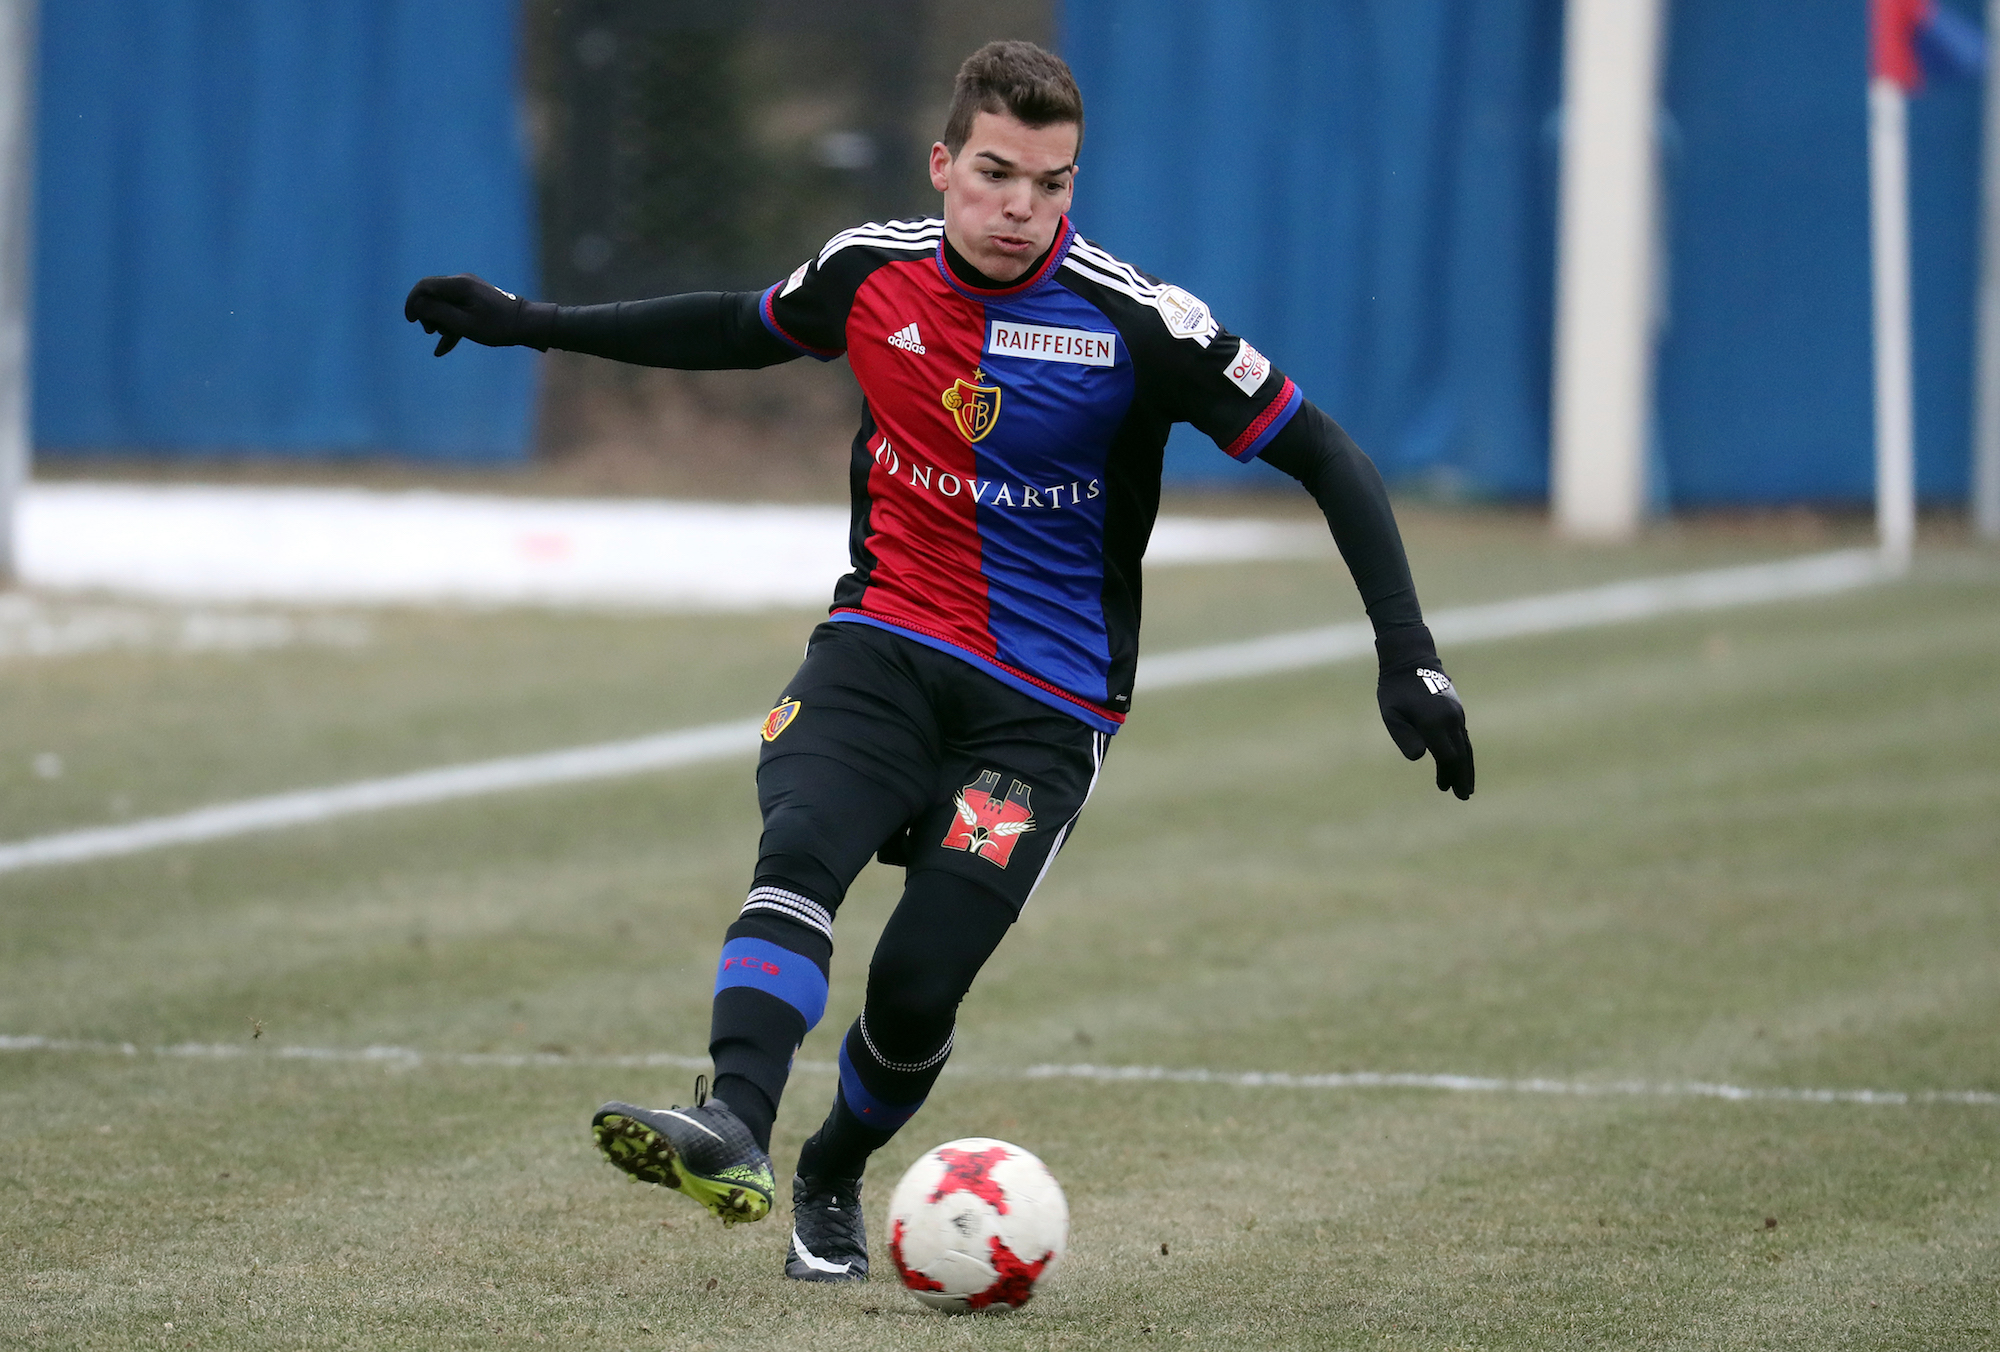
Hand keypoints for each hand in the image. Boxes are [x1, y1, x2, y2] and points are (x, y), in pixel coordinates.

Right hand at [403, 274, 552, 355]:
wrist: (527, 324)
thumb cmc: (497, 326)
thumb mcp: (464, 324)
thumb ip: (438, 313)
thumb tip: (417, 305)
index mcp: (459, 285)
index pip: (424, 286)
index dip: (413, 302)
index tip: (410, 320)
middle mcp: (462, 283)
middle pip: (432, 295)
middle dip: (428, 314)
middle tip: (431, 332)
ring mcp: (469, 291)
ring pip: (443, 304)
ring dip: (439, 322)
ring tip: (442, 337)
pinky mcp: (475, 301)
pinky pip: (456, 311)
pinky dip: (450, 327)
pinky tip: (441, 349)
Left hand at [1375, 625, 1474, 799]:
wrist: (1410, 660)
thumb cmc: (1395, 690)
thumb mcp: (1391, 714)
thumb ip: (1404, 736)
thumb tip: (1420, 757)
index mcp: (1434, 722)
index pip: (1447, 756)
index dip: (1449, 774)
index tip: (1446, 789)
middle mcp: (1451, 718)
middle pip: (1460, 754)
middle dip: (1462, 776)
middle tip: (1463, 796)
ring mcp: (1457, 713)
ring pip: (1465, 746)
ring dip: (1466, 767)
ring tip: (1466, 786)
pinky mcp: (1457, 710)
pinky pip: (1463, 736)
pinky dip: (1464, 752)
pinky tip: (1461, 763)